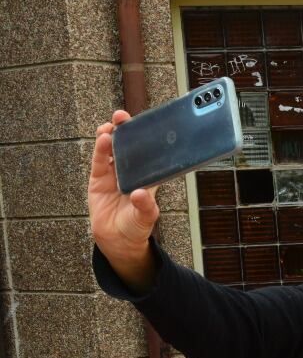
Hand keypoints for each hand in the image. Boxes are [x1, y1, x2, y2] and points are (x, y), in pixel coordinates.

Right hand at [88, 112, 160, 268]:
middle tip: (123, 117)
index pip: (149, 154)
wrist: (117, 240)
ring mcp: (114, 174)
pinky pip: (99, 161)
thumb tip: (140, 194)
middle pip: (128, 146)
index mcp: (148, 178)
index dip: (147, 138)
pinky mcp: (99, 178)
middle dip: (126, 130)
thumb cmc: (136, 227)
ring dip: (111, 136)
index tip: (147, 125)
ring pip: (112, 150)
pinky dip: (100, 150)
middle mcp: (131, 172)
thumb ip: (145, 207)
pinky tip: (102, 139)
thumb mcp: (146, 218)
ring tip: (111, 125)